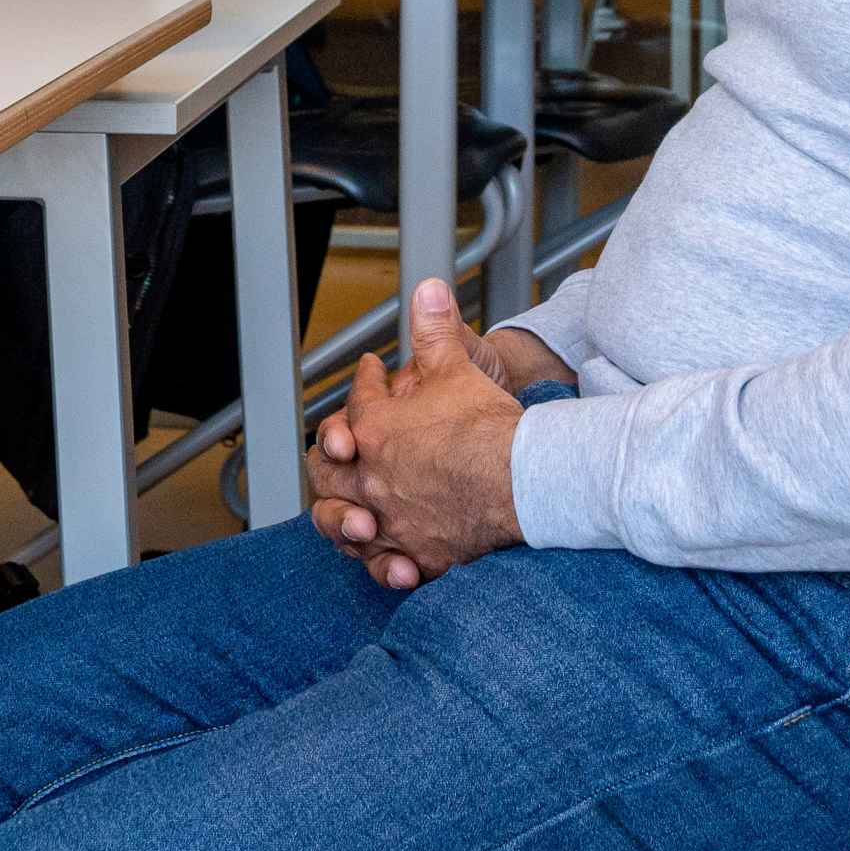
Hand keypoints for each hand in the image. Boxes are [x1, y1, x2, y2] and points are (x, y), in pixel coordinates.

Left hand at [307, 277, 530, 590]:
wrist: (524, 480)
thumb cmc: (488, 427)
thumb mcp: (457, 366)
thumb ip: (435, 329)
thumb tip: (427, 288)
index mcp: (375, 429)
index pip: (358, 402)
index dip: (365, 383)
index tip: (372, 373)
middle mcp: (371, 478)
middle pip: (326, 469)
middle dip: (329, 455)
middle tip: (341, 446)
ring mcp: (390, 519)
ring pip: (343, 522)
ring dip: (342, 514)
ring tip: (353, 511)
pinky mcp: (417, 553)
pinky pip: (383, 562)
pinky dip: (381, 561)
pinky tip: (390, 560)